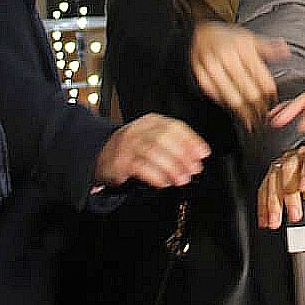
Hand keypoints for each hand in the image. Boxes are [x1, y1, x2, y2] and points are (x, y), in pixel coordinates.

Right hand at [93, 114, 210, 188]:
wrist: (101, 155)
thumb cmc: (133, 148)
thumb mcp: (152, 138)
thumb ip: (172, 144)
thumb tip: (197, 155)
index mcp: (151, 121)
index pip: (175, 127)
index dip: (191, 140)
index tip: (203, 153)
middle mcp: (139, 130)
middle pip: (165, 138)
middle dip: (183, 155)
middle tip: (194, 169)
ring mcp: (128, 144)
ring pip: (153, 152)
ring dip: (172, 167)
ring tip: (182, 179)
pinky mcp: (120, 161)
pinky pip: (140, 167)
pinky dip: (155, 176)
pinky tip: (164, 182)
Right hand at [190, 21, 289, 130]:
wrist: (200, 33)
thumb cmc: (227, 37)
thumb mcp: (250, 38)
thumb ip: (268, 47)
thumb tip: (285, 52)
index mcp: (244, 49)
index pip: (262, 79)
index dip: (270, 95)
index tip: (274, 102)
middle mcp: (228, 58)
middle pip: (249, 92)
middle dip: (259, 108)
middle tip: (264, 116)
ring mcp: (213, 68)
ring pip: (232, 98)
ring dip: (244, 113)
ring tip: (251, 121)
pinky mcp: (201, 76)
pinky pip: (216, 97)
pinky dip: (226, 105)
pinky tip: (233, 111)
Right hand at [258, 141, 304, 228]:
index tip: (304, 186)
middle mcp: (299, 155)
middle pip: (289, 171)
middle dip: (289, 195)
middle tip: (294, 215)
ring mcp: (286, 163)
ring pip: (274, 179)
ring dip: (272, 201)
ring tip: (275, 221)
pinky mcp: (276, 173)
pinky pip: (266, 186)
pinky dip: (263, 203)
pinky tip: (265, 219)